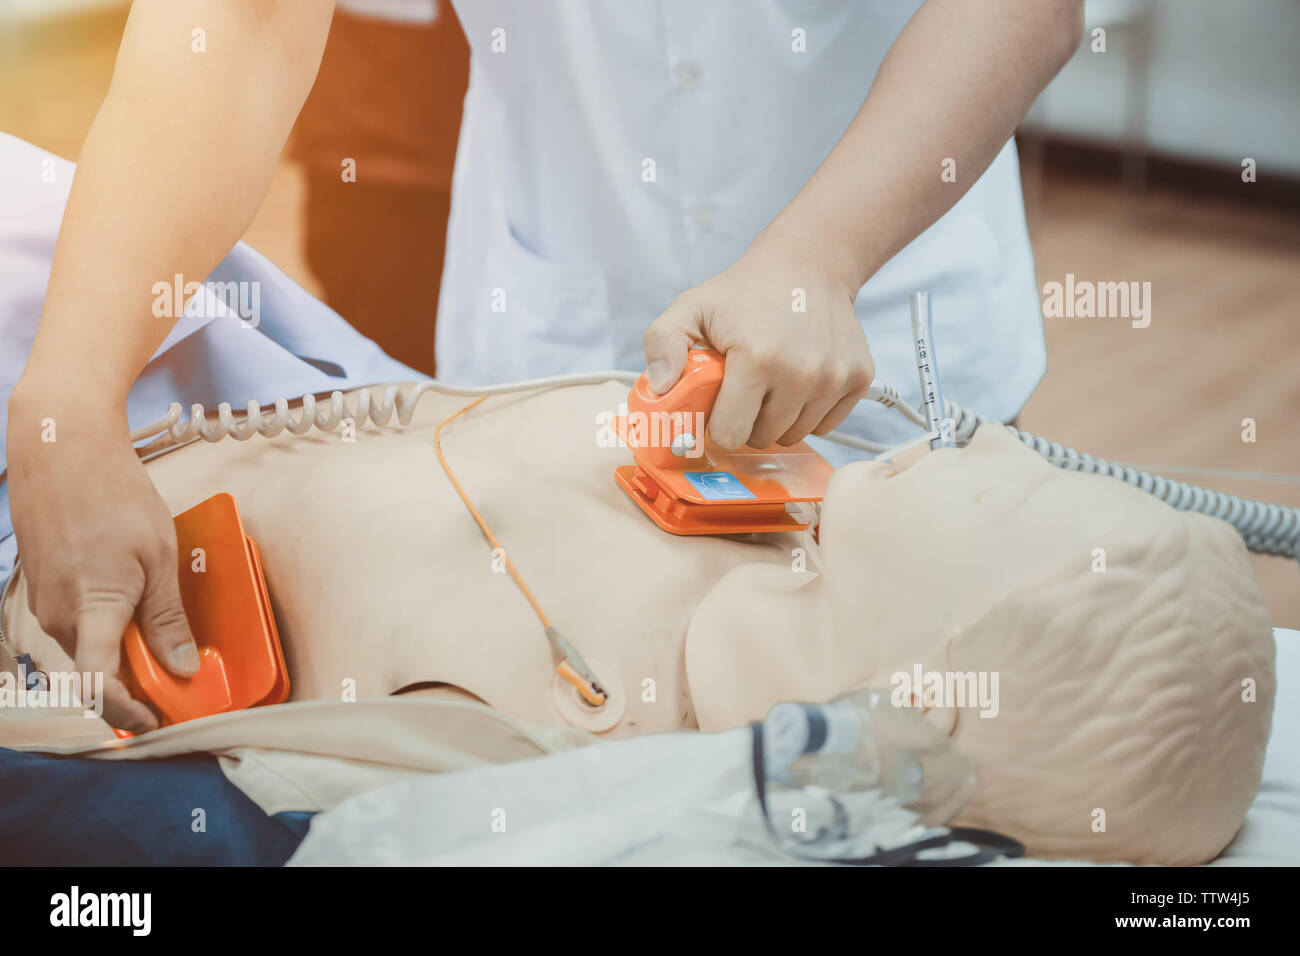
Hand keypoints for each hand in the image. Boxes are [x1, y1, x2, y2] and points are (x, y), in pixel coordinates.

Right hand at [6, 385, 197, 732]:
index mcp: (91, 611)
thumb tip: (182, 668)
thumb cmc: (113, 495)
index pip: (99, 685)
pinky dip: (103, 630)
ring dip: (121, 656)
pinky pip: (75, 624)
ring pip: (85, 647)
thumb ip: (166, 618)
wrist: (61, 448)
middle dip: (134, 688)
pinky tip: (132, 614)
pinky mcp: (41, 586)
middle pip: (95, 672)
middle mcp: (57, 616)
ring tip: (161, 651)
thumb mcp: (158, 557)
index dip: (128, 712)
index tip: (158, 720)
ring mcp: (43, 602)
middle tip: (175, 689)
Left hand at [642, 229, 873, 448]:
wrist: (809, 263)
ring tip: (771, 382)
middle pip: (763, 439)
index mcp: (757, 358)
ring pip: (795, 435)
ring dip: (779, 419)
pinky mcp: (859, 378)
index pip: (730, 434)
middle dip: (748, 421)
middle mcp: (801, 372)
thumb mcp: (691, 308)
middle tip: (744, 388)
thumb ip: (663, 345)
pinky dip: (809, 412)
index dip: (718, 423)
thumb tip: (660, 389)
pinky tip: (799, 381)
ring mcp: (834, 377)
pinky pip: (826, 425)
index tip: (719, 404)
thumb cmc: (745, 292)